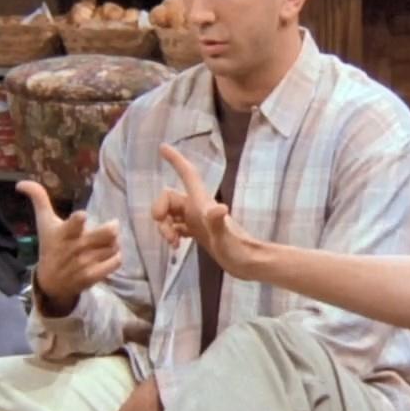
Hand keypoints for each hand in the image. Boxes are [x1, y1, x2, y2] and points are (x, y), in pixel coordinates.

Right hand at [19, 179, 121, 315]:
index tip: (82, 216)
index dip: (78, 219)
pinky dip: (116, 256)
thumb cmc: (50, 246)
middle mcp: (75, 248)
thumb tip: (20, 183)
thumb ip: (39, 199)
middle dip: (111, 228)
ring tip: (106, 242)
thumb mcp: (44, 223)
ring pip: (113, 246)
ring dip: (114, 242)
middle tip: (111, 226)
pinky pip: (115, 262)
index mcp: (63, 233)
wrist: (50, 283)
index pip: (73, 225)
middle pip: (105, 234)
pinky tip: (108, 255)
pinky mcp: (92, 276)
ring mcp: (85, 263)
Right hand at [156, 144, 265, 278]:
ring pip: (171, 213)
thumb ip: (218, 223)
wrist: (249, 263)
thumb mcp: (225, 238)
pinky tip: (176, 246)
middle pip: (169, 198)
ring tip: (173, 244)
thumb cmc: (238, 250)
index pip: (187, 174)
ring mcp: (198, 220)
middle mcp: (198, 207)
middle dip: (160, 211)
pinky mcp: (198, 232)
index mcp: (202, 203)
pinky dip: (171, 233)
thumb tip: (219, 208)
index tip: (162, 147)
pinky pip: (177, 225)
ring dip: (165, 226)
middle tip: (167, 234)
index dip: (175, 160)